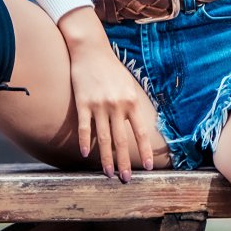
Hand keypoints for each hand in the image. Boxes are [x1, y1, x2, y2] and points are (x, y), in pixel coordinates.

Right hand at [66, 40, 159, 181]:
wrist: (91, 51)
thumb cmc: (112, 70)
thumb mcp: (129, 85)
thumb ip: (133, 105)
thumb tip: (141, 125)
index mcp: (132, 102)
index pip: (141, 132)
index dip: (144, 150)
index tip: (148, 167)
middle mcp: (117, 105)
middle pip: (122, 140)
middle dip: (125, 162)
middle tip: (126, 179)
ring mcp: (99, 105)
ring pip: (104, 137)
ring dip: (106, 158)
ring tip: (108, 173)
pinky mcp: (83, 103)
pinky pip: (85, 126)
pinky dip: (85, 141)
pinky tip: (85, 154)